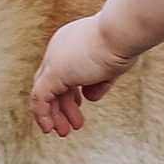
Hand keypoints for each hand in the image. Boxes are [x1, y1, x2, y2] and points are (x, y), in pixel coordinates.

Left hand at [31, 14, 130, 134]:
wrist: (121, 31)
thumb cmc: (123, 44)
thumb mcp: (111, 66)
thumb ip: (98, 82)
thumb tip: (90, 97)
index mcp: (71, 42)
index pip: (63, 70)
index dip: (71, 91)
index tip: (80, 104)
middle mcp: (58, 48)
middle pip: (52, 82)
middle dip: (62, 106)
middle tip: (72, 124)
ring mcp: (54, 60)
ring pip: (44, 92)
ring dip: (54, 115)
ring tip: (63, 132)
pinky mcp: (53, 72)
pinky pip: (40, 99)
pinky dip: (43, 115)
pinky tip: (49, 128)